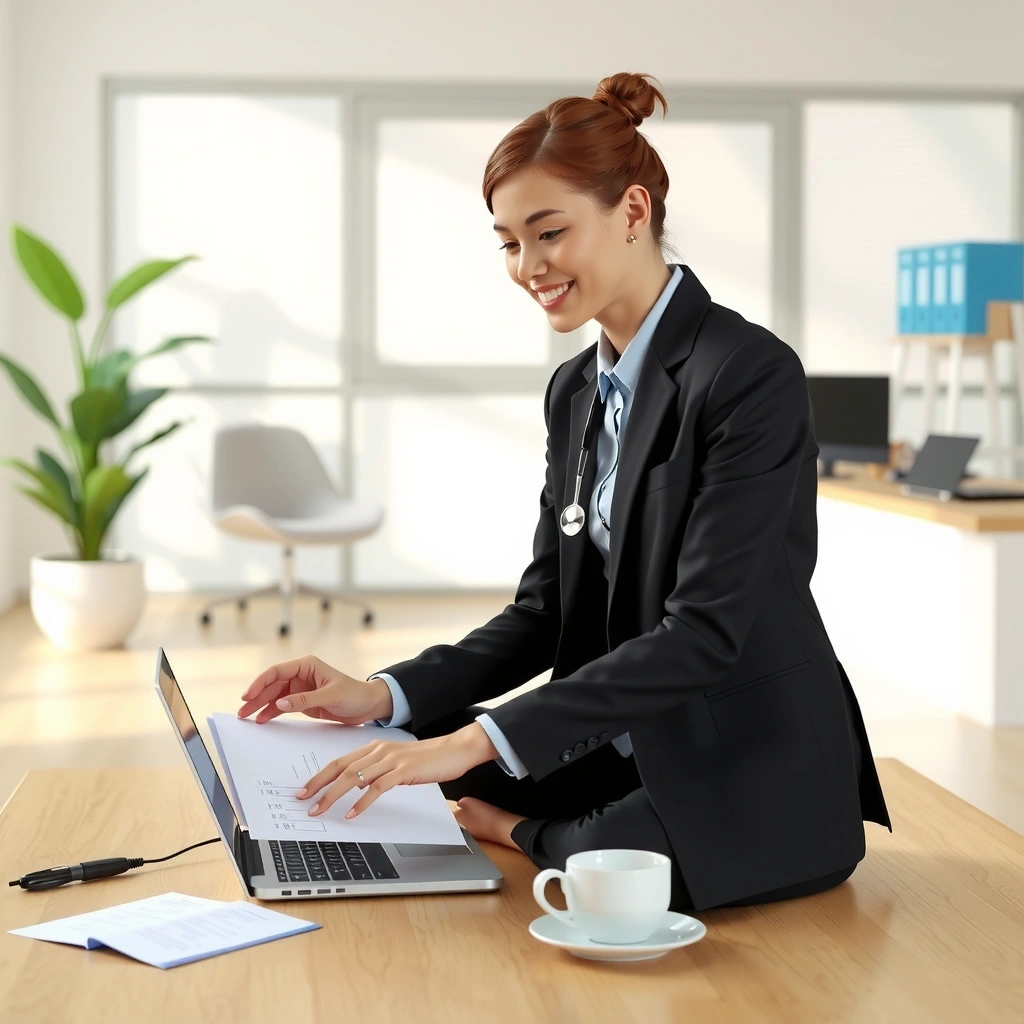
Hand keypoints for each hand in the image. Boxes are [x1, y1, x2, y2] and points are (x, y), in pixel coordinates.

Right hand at [236, 655, 391, 725]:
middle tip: (242, 712)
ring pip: (274, 696)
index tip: (248, 696)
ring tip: (247, 718)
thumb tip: (281, 703)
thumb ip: (305, 700)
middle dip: (256, 697)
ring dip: (260, 706)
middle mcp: (301, 675)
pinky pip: (282, 706)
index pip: (277, 672)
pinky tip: (262, 720)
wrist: (368, 705)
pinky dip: (271, 712)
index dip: (260, 683)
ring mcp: (300, 689)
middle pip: (272, 685)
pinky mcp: (303, 702)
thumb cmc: (354, 694)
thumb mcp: (331, 696)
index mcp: (307, 665)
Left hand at [296, 723, 499, 819]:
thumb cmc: (428, 758)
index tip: (304, 790)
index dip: (320, 776)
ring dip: (334, 796)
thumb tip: (356, 785)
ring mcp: (391, 759)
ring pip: (354, 777)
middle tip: (303, 801)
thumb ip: (376, 770)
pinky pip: (378, 787)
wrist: (455, 749)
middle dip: (319, 786)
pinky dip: (363, 802)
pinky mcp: (404, 770)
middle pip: (341, 768)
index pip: (340, 761)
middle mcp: (379, 750)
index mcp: (375, 747)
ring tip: (320, 810)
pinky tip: (353, 814)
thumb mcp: (396, 762)